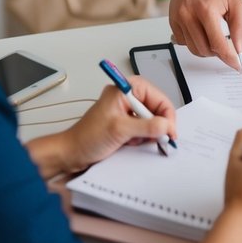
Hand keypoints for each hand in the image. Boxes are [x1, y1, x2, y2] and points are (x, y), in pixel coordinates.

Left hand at [60, 77, 176, 173]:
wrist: (70, 153)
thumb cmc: (86, 137)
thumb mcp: (120, 130)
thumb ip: (146, 126)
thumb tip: (167, 126)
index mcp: (127, 89)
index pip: (158, 98)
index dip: (167, 115)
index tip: (170, 133)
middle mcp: (128, 96)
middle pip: (156, 109)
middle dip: (157, 125)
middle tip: (160, 140)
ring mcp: (126, 110)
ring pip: (151, 120)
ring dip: (148, 133)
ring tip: (136, 141)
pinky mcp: (124, 122)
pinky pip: (143, 128)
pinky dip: (141, 137)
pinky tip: (131, 143)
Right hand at [170, 0, 241, 70]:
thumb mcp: (237, 1)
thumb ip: (240, 26)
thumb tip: (240, 49)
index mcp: (206, 9)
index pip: (218, 44)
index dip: (229, 57)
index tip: (236, 65)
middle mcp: (188, 14)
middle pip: (204, 49)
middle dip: (218, 52)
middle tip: (227, 45)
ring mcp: (177, 17)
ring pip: (192, 48)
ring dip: (206, 48)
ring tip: (215, 36)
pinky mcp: (171, 18)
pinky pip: (183, 41)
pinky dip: (194, 42)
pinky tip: (202, 30)